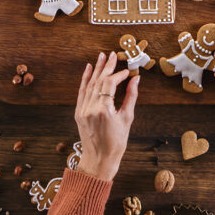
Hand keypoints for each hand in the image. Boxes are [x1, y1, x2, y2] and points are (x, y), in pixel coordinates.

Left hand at [75, 52, 138, 180]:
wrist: (99, 159)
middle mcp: (90, 108)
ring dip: (95, 69)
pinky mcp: (78, 112)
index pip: (109, 84)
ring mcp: (82, 110)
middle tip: (112, 54)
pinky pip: (81, 92)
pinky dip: (85, 79)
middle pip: (98, 81)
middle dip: (106, 66)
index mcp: (104, 110)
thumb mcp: (127, 119)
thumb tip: (136, 79)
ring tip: (101, 57)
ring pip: (89, 84)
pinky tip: (88, 69)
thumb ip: (131, 96)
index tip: (127, 72)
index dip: (118, 75)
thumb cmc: (116, 143)